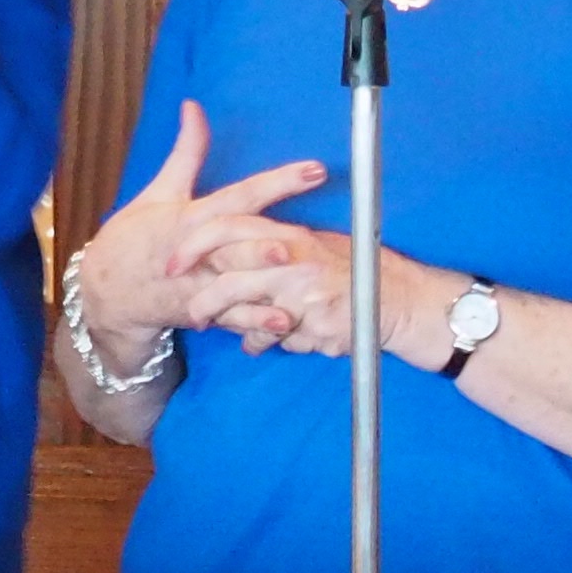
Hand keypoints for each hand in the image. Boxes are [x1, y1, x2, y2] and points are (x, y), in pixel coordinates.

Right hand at [71, 100, 323, 354]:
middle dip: (266, 240)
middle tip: (302, 238)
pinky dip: (256, 322)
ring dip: (266, 281)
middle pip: (235, 242)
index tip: (315, 169)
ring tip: (300, 277)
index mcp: (189, 216)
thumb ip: (187, 152)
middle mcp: (195, 251)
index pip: (239, 195)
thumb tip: (194, 106)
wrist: (105, 292)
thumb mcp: (159, 191)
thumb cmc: (135, 238)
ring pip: (234, 282)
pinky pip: (231, 318)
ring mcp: (196, 285)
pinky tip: (286, 322)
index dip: (276, 182)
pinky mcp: (199, 312)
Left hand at [172, 219, 361, 355]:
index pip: (230, 227)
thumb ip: (274, 245)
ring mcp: (305, 294)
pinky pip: (276, 338)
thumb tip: (233, 247)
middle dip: (204, 297)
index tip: (173, 262)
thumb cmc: (352, 270)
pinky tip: (255, 345)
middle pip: (231, 276)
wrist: (398, 298)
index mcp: (290, 234)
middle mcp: (295, 260)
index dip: (195, 243)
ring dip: (229, 324)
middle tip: (191, 312)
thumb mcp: (313, 245)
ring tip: (210, 328)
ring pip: (250, 314)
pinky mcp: (316, 324)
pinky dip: (262, 342)